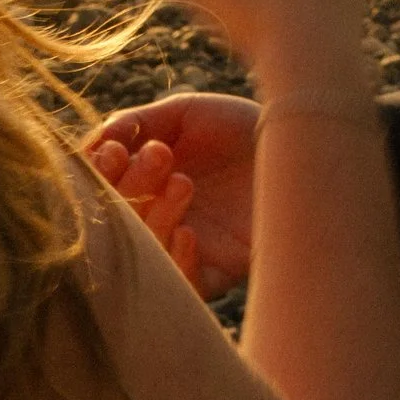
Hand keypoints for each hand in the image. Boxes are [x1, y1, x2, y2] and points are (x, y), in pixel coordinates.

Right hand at [86, 93, 258, 296]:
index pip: (102, 187)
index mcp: (143, 180)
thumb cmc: (244, 127)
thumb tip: (94, 145)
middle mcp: (157, 215)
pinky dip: (177, 262)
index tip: (114, 151)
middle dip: (127, 189)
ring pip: (145, 251)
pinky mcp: (215, 272)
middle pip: (118, 220)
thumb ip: (136, 123)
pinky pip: (182, 285)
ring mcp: (184, 246)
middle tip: (154, 157)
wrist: (305, 146)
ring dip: (155, 218)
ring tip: (184, 181)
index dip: (99, 173)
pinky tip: (190, 232)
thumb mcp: (187, 114)